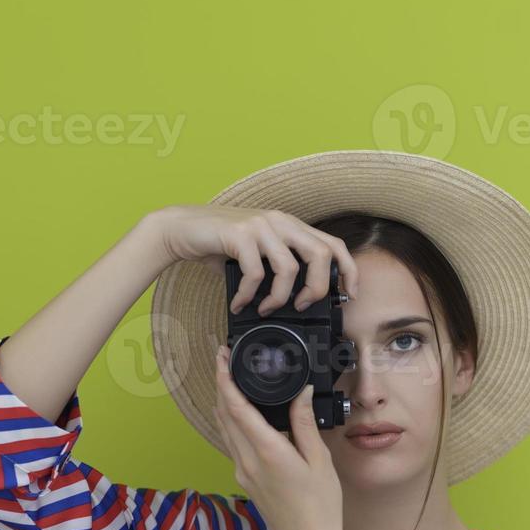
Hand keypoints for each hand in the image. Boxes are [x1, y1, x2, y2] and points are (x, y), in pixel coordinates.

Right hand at [142, 204, 359, 312]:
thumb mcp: (257, 252)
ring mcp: (261, 226)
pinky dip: (249, 295)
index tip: (348, 295)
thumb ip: (279, 266)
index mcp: (290, 225)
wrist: (181, 228)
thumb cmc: (220, 244)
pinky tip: (241, 303)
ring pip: (289, 268)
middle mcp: (280, 221)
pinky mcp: (240, 234)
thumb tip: (299, 299)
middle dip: (316, 289)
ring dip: (279, 297)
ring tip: (266, 308)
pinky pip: (255, 273)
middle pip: (320, 255)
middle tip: (301, 306)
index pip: (333, 244)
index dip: (348, 270)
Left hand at [212, 343, 343, 529]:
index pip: (236, 407)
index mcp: (267, 451)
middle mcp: (247, 460)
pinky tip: (246, 416)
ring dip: (225, 403)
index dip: (225, 378)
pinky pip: (233, 443)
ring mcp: (243, 471)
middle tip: (226, 360)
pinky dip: (234, 422)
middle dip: (221, 384)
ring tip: (234, 381)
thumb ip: (304, 424)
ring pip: (224, 429)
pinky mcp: (246, 480)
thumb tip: (302, 392)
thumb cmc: (320, 506)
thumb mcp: (319, 460)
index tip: (222, 356)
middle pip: (223, 414)